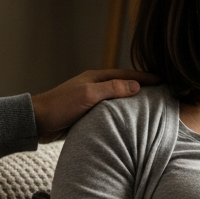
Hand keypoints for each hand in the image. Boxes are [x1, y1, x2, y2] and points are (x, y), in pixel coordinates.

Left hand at [31, 69, 160, 141]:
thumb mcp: (88, 95)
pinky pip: (108, 112)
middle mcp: (94, 87)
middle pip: (122, 85)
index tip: (162, 79)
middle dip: (140, 87)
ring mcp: (90, 101)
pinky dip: (120, 115)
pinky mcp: (86, 114)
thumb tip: (135, 85)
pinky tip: (127, 124)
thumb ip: (111, 89)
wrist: (37, 122)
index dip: (144, 77)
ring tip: (148, 109)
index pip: (125, 74)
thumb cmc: (60, 106)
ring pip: (116, 100)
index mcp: (95, 78)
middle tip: (160, 93)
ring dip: (131, 102)